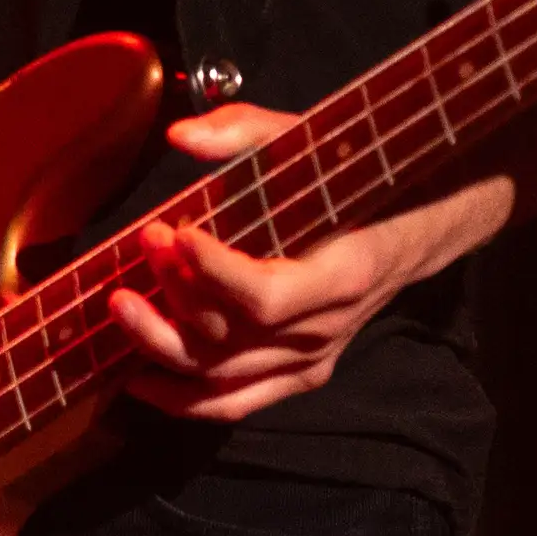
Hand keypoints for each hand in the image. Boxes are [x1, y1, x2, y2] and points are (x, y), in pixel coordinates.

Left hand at [105, 103, 486, 422]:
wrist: (415, 223)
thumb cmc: (355, 178)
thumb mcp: (309, 141)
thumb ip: (245, 132)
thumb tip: (181, 135)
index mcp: (341, 274)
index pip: (265, 296)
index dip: (213, 273)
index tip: (173, 231)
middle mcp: (326, 329)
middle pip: (234, 338)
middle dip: (175, 292)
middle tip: (142, 244)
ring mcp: (312, 358)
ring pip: (224, 375)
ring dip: (163, 344)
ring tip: (121, 306)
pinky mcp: (301, 374)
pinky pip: (235, 403)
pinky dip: (184, 402)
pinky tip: (138, 381)